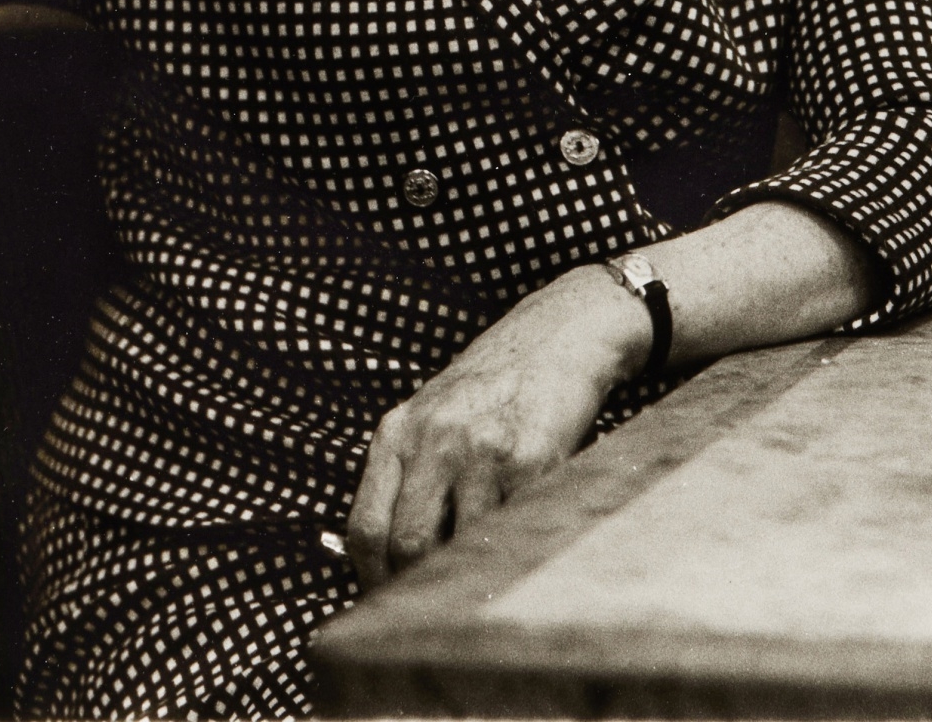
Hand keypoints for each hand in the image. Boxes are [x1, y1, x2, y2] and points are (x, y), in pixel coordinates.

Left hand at [346, 266, 648, 589]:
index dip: (372, 578)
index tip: (390, 598)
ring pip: (458, 546)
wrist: (566, 329)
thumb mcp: (434, 412)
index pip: (365, 528)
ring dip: (469, 571)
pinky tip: (517, 539)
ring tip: (481, 572)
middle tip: (434, 602)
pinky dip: (510, 546)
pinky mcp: (530, 457)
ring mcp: (481, 448)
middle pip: (406, 545)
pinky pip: (509, 527)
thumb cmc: (499, 380)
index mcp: (400, 429)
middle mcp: (434, 437)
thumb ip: (408, 470)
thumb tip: (389, 559)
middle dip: (418, 587)